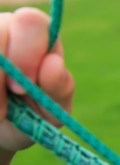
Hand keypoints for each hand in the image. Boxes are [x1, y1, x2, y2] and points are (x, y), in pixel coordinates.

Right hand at [0, 7, 73, 154]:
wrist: (2, 130)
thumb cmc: (32, 116)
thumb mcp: (52, 110)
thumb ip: (59, 89)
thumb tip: (53, 63)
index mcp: (40, 37)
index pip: (34, 23)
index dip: (28, 53)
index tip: (25, 88)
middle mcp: (8, 27)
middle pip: (0, 30)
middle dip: (3, 72)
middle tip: (6, 106)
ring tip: (0, 113)